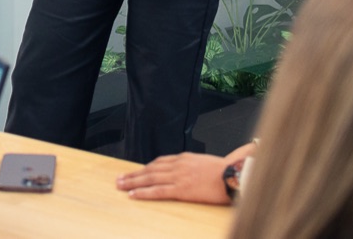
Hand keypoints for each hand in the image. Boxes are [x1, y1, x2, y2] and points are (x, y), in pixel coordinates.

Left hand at [115, 152, 231, 204]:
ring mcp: (178, 176)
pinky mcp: (181, 189)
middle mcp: (178, 165)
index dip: (145, 168)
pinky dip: (143, 192)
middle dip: (133, 174)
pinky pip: (158, 191)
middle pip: (150, 169)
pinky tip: (133, 195)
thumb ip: (192, 166)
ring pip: (150, 178)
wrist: (232, 175)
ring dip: (133, 182)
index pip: (159, 162)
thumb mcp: (204, 163)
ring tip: (121, 185)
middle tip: (119, 178)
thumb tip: (186, 172)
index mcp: (183, 158)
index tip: (136, 172)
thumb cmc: (223, 172)